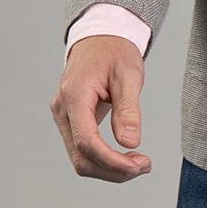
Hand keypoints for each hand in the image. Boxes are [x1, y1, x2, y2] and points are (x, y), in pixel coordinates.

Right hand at [50, 35, 151, 182]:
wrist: (100, 37)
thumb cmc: (114, 50)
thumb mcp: (128, 74)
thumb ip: (128, 108)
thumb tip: (130, 142)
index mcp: (74, 95)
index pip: (86, 141)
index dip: (111, 160)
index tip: (137, 166)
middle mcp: (62, 110)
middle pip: (81, 157)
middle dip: (112, 170)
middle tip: (143, 166)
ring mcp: (63, 116)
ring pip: (80, 158)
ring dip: (108, 168)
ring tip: (138, 163)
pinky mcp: (70, 120)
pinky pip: (82, 148)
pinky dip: (102, 158)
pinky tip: (124, 156)